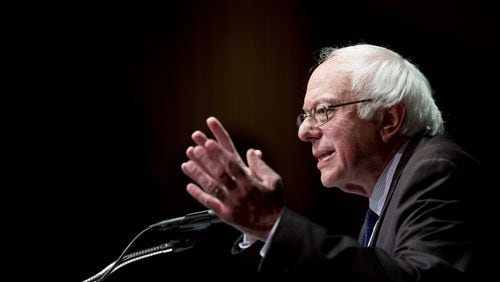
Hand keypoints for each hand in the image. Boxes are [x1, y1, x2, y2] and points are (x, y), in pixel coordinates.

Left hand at [181, 117, 283, 239]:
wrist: (272, 228)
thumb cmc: (273, 203)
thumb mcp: (274, 181)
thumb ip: (261, 166)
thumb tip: (252, 152)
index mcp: (250, 183)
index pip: (232, 164)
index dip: (219, 153)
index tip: (209, 143)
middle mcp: (238, 193)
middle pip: (219, 174)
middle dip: (206, 160)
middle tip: (196, 149)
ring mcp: (230, 204)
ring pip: (211, 187)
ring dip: (198, 175)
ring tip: (187, 164)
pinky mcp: (225, 215)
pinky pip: (209, 203)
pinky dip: (198, 194)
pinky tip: (189, 186)